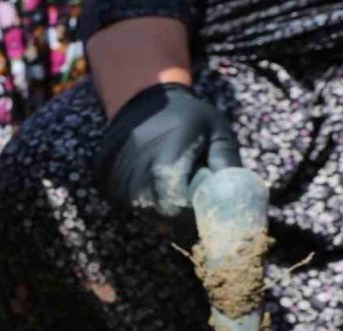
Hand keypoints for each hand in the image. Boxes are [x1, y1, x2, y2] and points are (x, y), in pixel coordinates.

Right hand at [93, 83, 241, 219]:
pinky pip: (128, 204)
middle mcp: (135, 181)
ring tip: (172, 184)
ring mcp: (115, 183)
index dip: (194, 217)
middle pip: (160, 218)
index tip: (205, 210)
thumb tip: (237, 200)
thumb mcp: (216, 133)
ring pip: (143, 214)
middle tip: (191, 200)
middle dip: (179, 217)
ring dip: (160, 208)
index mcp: (164, 168)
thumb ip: (227, 166)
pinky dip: (144, 200)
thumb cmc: (186, 116)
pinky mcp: (105, 183)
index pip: (179, 213)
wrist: (142, 100)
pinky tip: (152, 180)